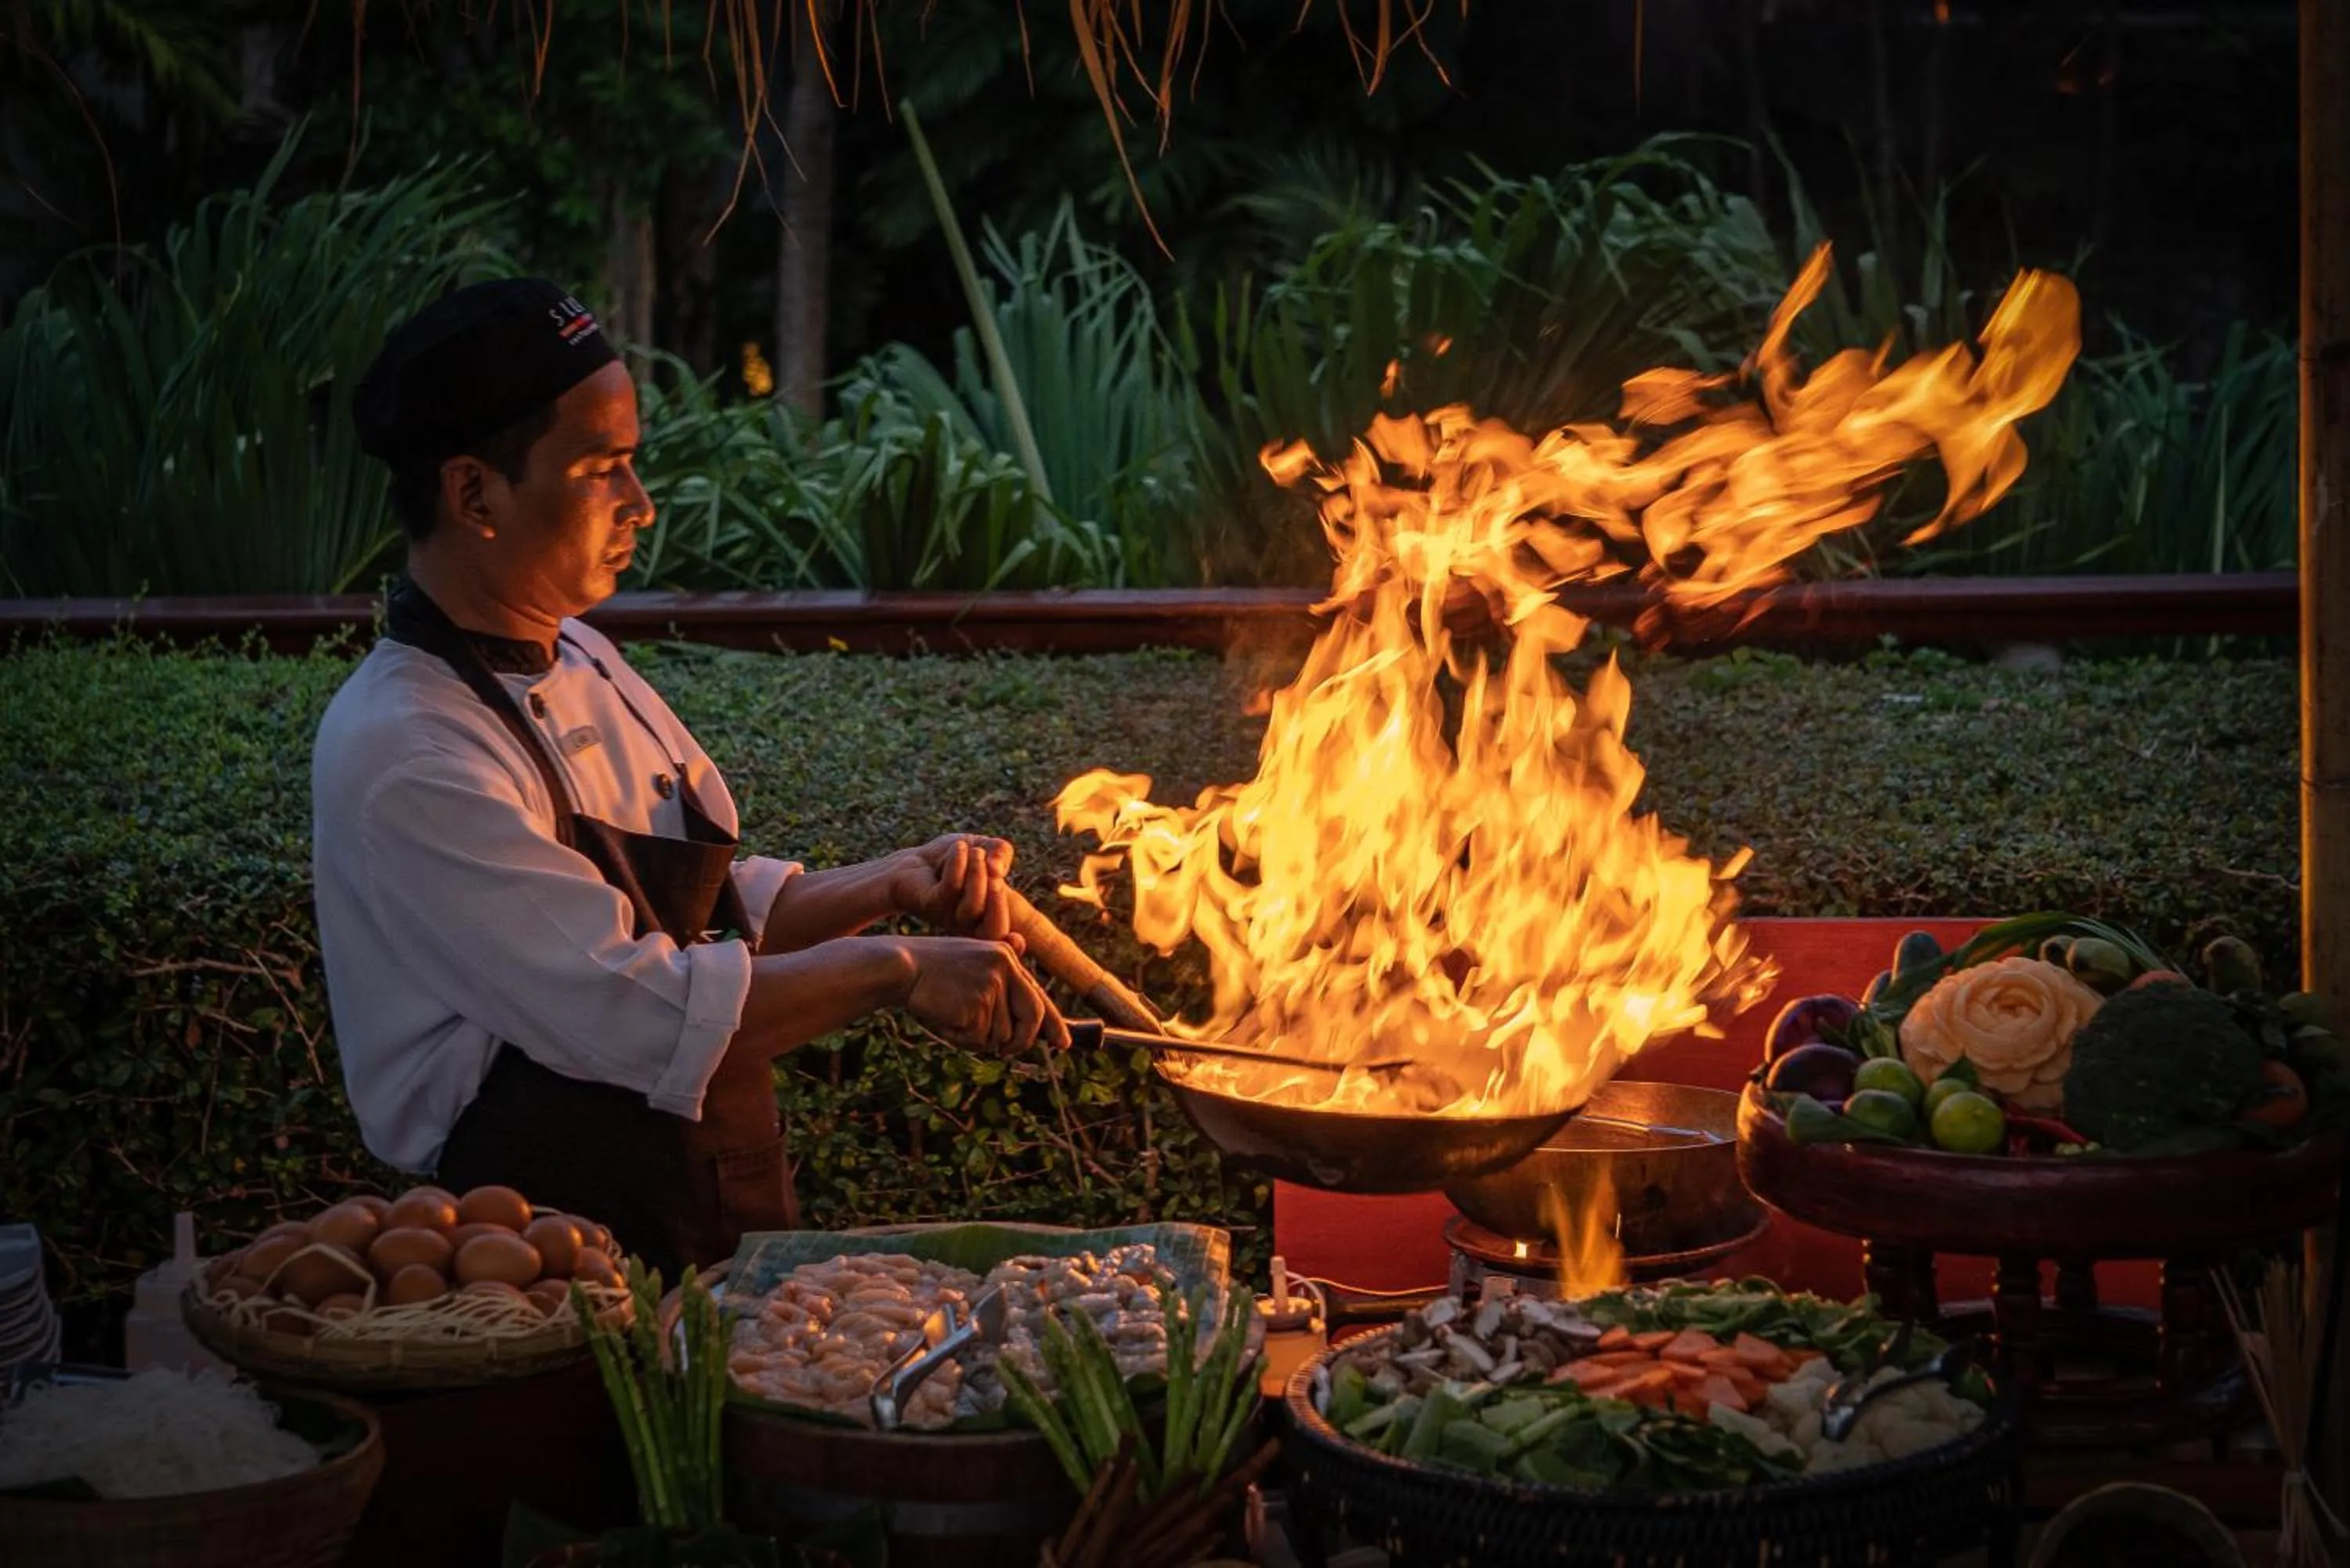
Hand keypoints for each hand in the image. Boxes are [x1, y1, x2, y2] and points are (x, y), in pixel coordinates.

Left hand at [890, 833, 1014, 941]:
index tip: (1019, 940)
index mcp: (989, 917)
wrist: (917, 858)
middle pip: (993, 933)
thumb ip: (1002, 852)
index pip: (1006, 939)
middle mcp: (970, 925)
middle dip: (999, 904)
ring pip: (971, 908)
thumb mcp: (986, 847)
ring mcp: (949, 918)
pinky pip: (950, 888)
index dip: (1015, 947)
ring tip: (975, 851)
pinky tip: (958, 848)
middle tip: (996, 875)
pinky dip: (958, 863)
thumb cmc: (956, 858)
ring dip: (977, 873)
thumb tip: (996, 869)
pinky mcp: (931, 905)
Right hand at [898, 936, 1069, 1054]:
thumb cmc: (932, 971)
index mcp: (1006, 957)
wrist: (901, 966)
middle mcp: (1005, 968)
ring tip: (952, 1017)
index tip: (1063, 1044)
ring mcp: (992, 986)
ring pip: (1000, 1035)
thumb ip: (999, 988)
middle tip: (1007, 1052)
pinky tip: (944, 1019)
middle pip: (1031, 1019)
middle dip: (1021, 1042)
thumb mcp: (970, 971)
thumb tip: (1028, 1018)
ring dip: (976, 1037)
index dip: (1053, 1023)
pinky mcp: (977, 1005)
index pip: (1037, 995)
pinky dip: (960, 1038)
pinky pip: (978, 1039)